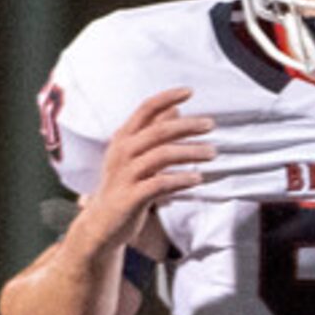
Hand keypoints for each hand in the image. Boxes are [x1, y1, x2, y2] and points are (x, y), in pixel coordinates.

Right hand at [73, 87, 213, 252]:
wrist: (102, 224)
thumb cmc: (124, 186)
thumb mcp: (136, 156)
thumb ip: (154, 132)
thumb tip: (176, 109)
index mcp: (123, 138)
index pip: (145, 109)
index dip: (167, 97)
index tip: (190, 91)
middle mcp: (122, 152)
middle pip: (158, 131)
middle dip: (187, 126)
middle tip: (211, 125)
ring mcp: (125, 174)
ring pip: (161, 155)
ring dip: (190, 152)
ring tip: (212, 153)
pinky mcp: (131, 197)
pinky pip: (160, 184)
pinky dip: (181, 179)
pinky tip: (198, 178)